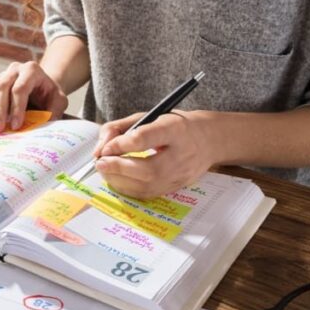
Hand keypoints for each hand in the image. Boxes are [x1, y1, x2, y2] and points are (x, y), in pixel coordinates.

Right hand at [0, 61, 68, 133]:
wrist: (41, 86)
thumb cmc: (49, 95)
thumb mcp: (59, 101)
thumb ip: (54, 111)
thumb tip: (43, 127)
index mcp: (32, 71)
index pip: (20, 88)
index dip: (17, 108)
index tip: (16, 126)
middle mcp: (14, 69)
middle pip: (1, 86)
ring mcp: (0, 73)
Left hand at [93, 111, 217, 198]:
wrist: (209, 139)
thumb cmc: (174, 125)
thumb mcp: (148, 116)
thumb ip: (120, 128)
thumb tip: (100, 148)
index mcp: (175, 129)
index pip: (146, 138)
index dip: (121, 144)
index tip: (105, 147)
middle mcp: (182, 154)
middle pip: (147, 169)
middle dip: (118, 168)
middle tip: (100, 163)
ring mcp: (181, 174)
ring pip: (147, 186)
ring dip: (119, 180)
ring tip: (105, 170)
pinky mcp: (177, 187)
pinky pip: (148, 193)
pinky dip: (128, 188)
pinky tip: (117, 179)